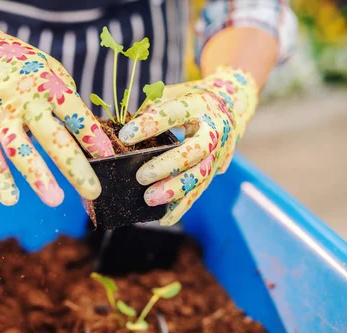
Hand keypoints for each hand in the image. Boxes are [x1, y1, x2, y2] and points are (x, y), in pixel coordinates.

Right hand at [0, 6, 112, 206]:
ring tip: (55, 200)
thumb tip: (91, 138)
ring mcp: (0, 115)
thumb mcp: (51, 73)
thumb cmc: (23, 68)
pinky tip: (11, 198)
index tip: (109, 158)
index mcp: (48, 85)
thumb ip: (68, 102)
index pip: (74, 114)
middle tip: (93, 191)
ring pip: (19, 148)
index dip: (92, 135)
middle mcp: (24, 100)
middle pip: (52, 136)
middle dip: (74, 166)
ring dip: (37, 175)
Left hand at [118, 66, 257, 225]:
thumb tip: (121, 126)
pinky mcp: (215, 171)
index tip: (125, 136)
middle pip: (194, 152)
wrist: (231, 104)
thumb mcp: (175, 93)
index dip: (150, 124)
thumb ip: (152, 106)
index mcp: (201, 104)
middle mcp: (214, 130)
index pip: (174, 113)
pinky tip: (164, 218)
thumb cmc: (192, 99)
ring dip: (174, 190)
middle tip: (140, 177)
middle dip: (167, 166)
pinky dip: (182, 207)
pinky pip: (199, 191)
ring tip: (149, 199)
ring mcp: (219, 153)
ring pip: (199, 176)